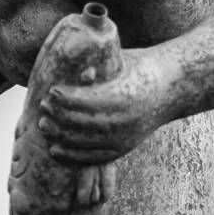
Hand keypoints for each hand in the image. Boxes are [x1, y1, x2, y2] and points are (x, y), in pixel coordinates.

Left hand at [37, 49, 178, 166]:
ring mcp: (126, 137)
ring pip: (86, 143)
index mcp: (125, 95)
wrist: (170, 87)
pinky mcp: (124, 148)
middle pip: (83, 124)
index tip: (51, 91)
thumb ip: (93, 65)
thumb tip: (63, 56)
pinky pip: (94, 157)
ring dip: (60, 136)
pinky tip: (55, 150)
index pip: (88, 101)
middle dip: (59, 117)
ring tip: (44, 125)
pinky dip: (72, 155)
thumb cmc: (138, 67)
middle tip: (42, 108)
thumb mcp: (118, 60)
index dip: (66, 99)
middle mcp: (126, 120)